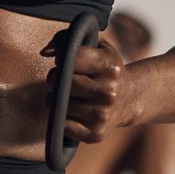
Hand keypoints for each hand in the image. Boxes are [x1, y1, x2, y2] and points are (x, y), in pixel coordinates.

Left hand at [53, 32, 131, 146]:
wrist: (129, 99)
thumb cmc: (103, 69)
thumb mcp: (96, 46)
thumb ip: (67, 39)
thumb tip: (45, 52)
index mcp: (111, 66)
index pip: (73, 57)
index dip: (63, 58)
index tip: (65, 61)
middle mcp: (110, 92)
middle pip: (64, 83)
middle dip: (55, 79)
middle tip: (61, 79)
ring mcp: (103, 115)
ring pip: (60, 105)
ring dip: (55, 99)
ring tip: (66, 95)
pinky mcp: (96, 134)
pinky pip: (64, 126)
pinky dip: (61, 118)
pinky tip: (71, 111)